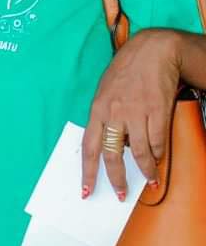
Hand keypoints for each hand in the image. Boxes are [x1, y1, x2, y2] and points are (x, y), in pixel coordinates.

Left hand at [81, 28, 181, 200]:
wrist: (152, 51)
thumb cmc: (126, 71)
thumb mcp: (105, 92)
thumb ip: (104, 116)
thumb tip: (108, 141)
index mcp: (97, 110)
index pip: (88, 147)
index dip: (87, 172)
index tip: (87, 190)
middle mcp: (114, 113)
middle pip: (112, 154)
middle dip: (116, 179)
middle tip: (121, 194)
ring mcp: (136, 112)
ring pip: (139, 152)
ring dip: (145, 169)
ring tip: (150, 180)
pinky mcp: (157, 111)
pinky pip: (157, 140)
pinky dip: (158, 153)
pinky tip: (158, 159)